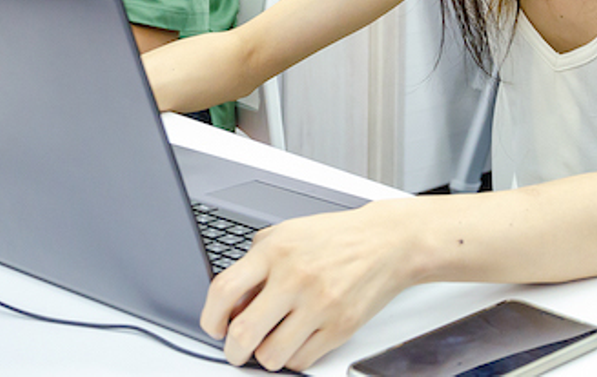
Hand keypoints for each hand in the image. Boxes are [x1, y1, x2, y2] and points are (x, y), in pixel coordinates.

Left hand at [202, 201, 416, 371]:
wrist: (386, 242)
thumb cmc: (333, 238)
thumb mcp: (285, 234)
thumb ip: (254, 263)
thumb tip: (231, 304)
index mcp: (275, 251)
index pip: (224, 290)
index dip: (210, 317)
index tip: (214, 326)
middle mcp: (295, 278)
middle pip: (243, 332)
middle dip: (232, 350)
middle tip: (234, 349)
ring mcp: (319, 305)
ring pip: (271, 356)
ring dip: (263, 356)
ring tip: (269, 342)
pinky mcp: (341, 328)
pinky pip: (301, 361)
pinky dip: (292, 358)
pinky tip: (295, 341)